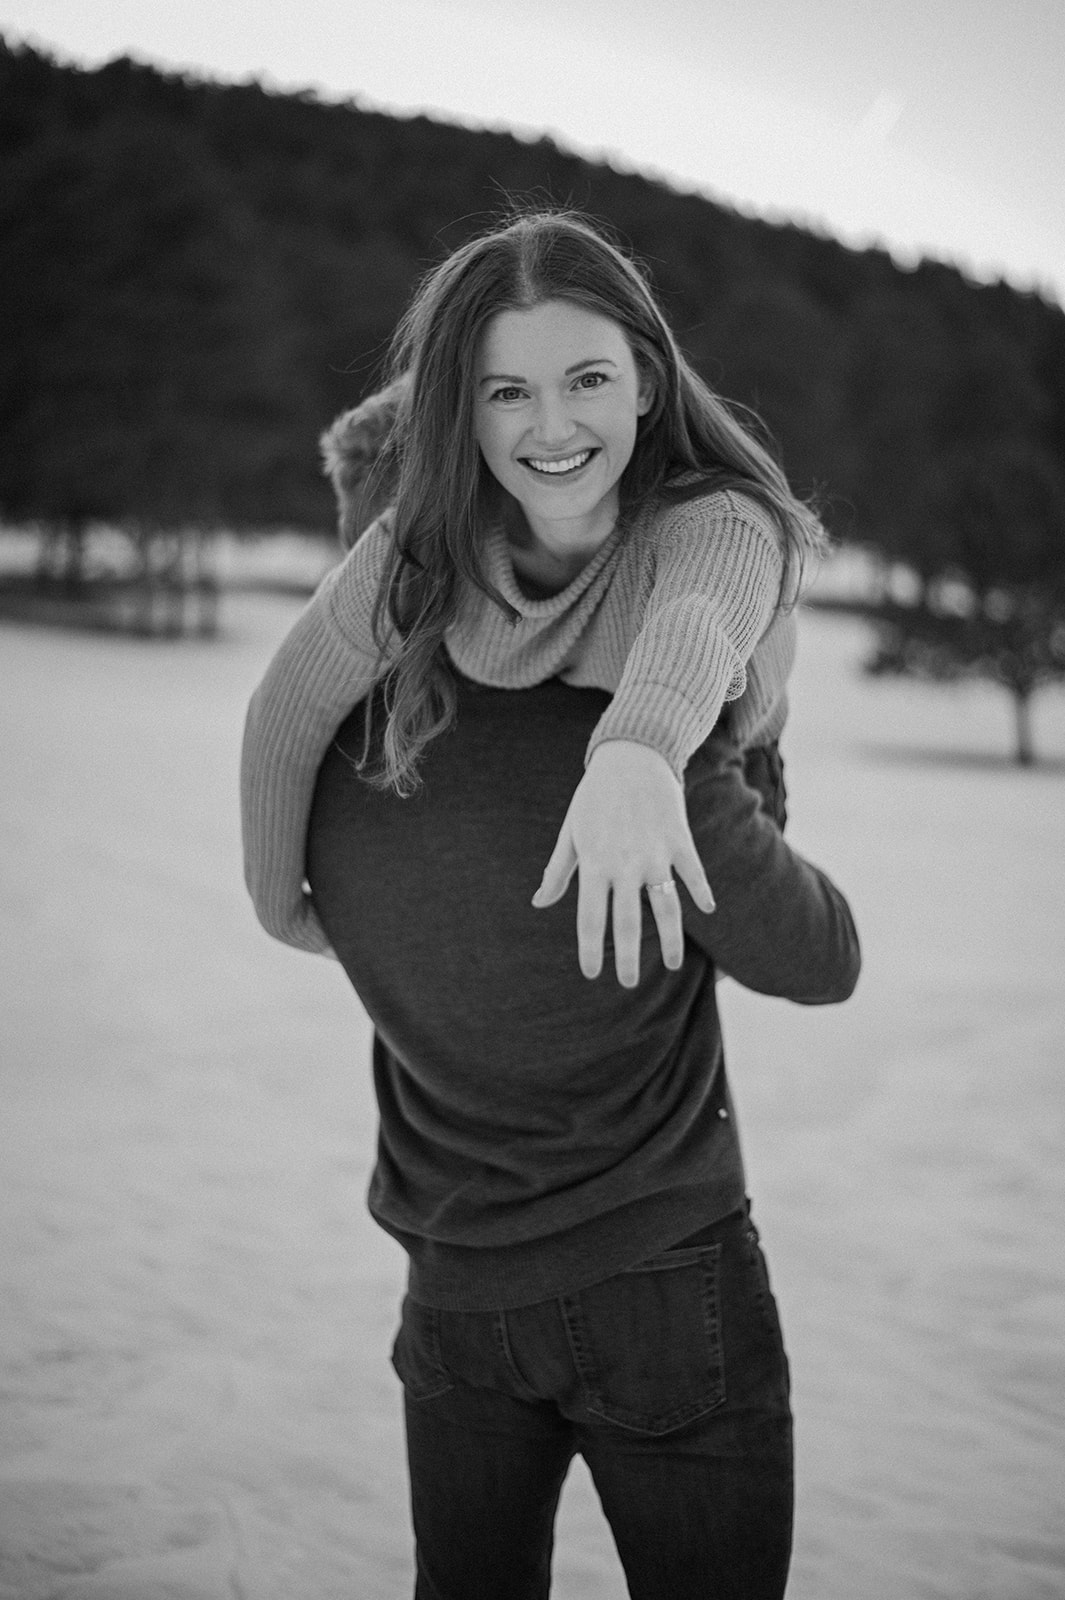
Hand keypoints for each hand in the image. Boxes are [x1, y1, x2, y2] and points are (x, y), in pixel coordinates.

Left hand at [531, 740, 715, 985]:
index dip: (590, 949)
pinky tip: (707, 911)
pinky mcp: (680, 839)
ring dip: (671, 939)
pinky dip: (701, 892)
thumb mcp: (571, 831)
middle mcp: (625, 862)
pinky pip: (693, 873)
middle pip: (629, 921)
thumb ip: (558, 871)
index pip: (591, 917)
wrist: (632, 753)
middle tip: (627, 983)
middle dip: (628, 957)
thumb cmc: (594, 795)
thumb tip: (539, 903)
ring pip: (667, 906)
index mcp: (594, 862)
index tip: (591, 973)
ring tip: (674, 965)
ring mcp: (656, 852)